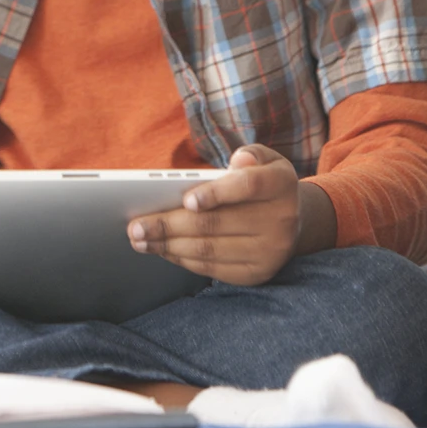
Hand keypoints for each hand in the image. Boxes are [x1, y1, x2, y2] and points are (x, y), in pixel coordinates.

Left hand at [127, 145, 330, 285]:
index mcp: (280, 184)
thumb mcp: (262, 158)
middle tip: (136, 226)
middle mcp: (281, 221)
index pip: (247, 187)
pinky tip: (163, 250)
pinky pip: (213, 268)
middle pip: (216, 224)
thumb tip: (238, 160)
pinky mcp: (258, 273)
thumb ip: (249, 154)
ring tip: (140, 239)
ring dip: (169, 246)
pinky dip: (183, 259)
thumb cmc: (262, 180)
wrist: (290, 218)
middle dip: (169, 225)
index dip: (216, 193)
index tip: (186, 200)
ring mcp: (270, 252)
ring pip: (210, 249)